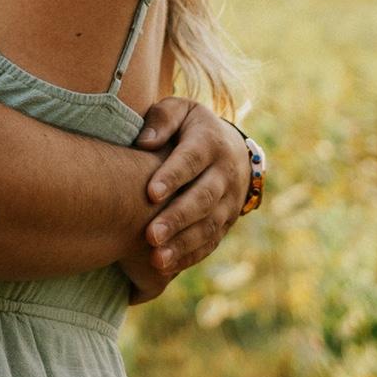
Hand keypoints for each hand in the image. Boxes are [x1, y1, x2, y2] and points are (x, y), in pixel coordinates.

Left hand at [134, 99, 251, 277]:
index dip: (173, 177)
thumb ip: (161, 120)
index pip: (192, 160)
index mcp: (210, 142)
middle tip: (150, 235)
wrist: (232, 147)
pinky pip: (211, 241)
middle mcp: (225, 174)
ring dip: (183, 244)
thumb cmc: (189, 126)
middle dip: (177, 218)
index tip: (150, 193)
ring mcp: (229, 201)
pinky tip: (167, 266)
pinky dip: (190, 255)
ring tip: (156, 259)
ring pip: (208, 226)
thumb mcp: (179, 110)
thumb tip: (144, 143)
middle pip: (203, 199)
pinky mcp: (227, 221)